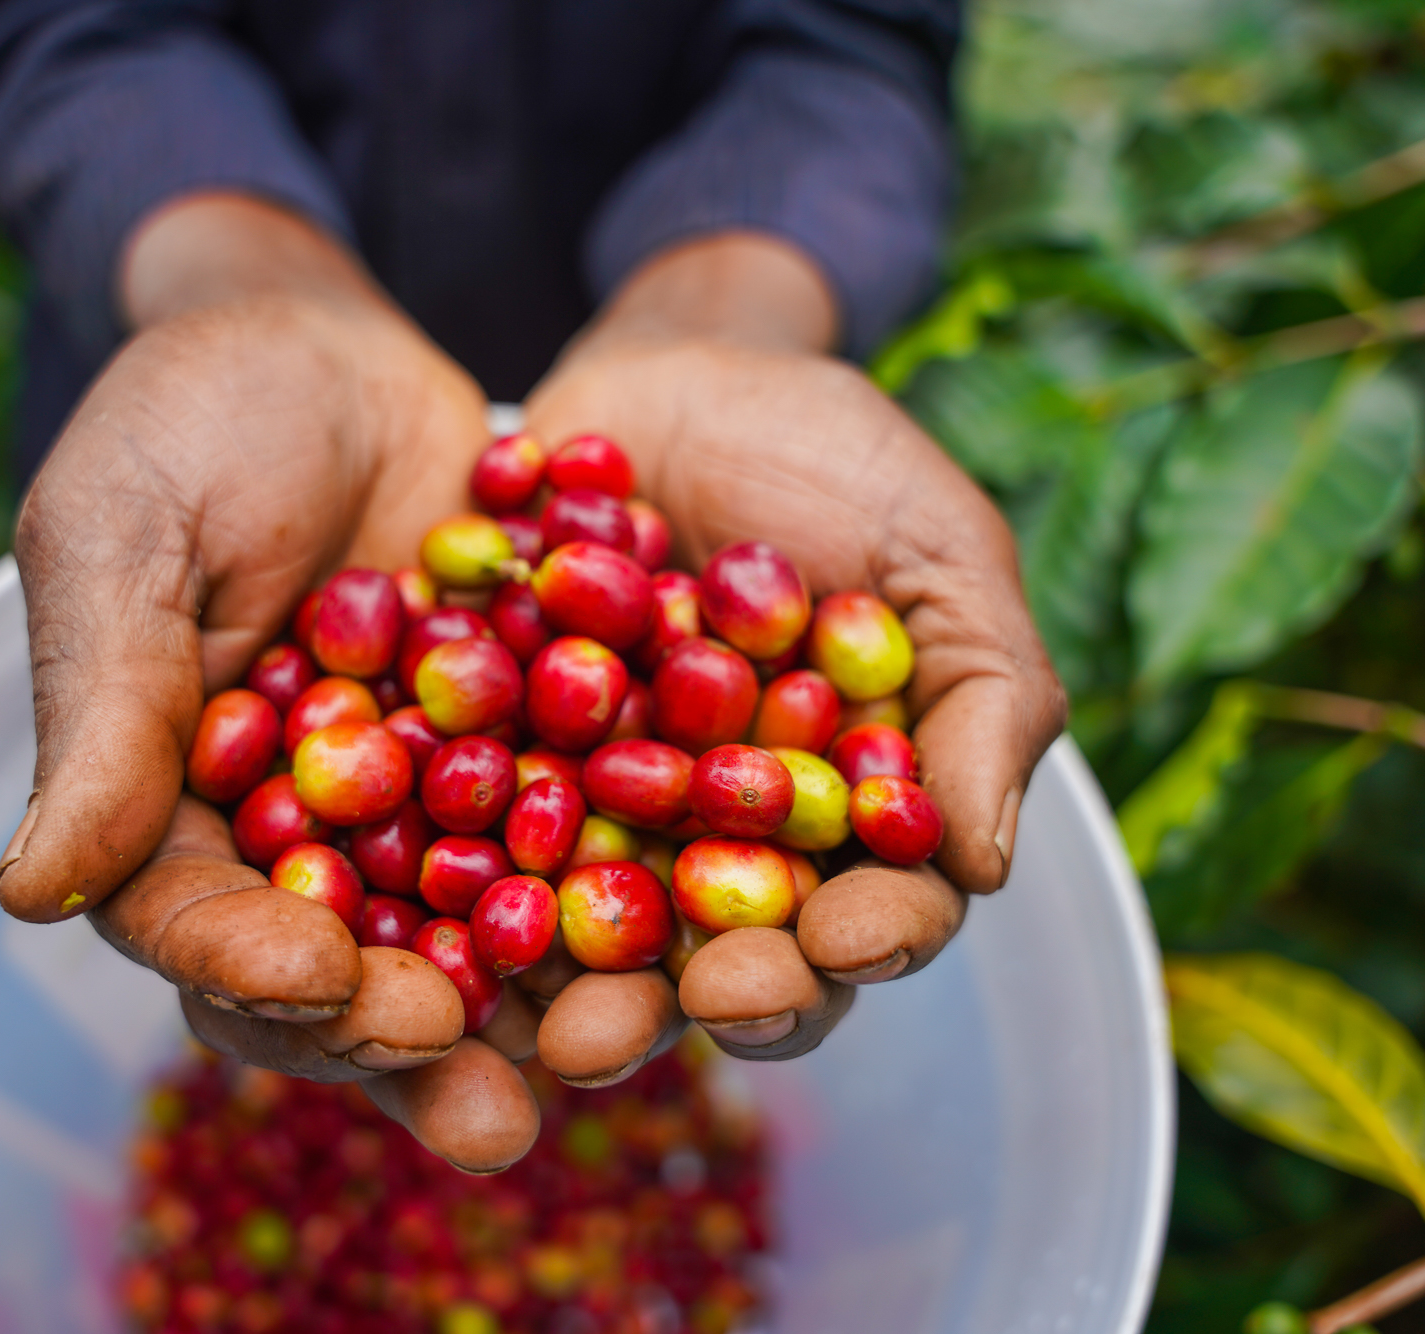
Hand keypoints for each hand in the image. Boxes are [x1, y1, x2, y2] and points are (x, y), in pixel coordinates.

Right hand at [0, 194, 540, 1169]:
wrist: (334, 345)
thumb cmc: (192, 421)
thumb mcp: (124, 536)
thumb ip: (103, 711)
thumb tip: (30, 893)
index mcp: (174, 808)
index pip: (194, 919)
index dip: (248, 964)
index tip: (312, 976)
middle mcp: (300, 841)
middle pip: (339, 977)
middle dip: (402, 1042)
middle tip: (478, 1099)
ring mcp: (421, 814)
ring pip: (468, 946)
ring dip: (531, 1022)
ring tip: (596, 1067)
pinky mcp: (528, 767)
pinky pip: (575, 847)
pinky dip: (624, 900)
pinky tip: (688, 948)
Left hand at [523, 231, 1066, 1061]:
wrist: (680, 367)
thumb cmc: (838, 460)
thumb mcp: (939, 553)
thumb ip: (982, 695)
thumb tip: (987, 867)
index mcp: (843, 820)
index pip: (876, 908)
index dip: (871, 937)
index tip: (852, 939)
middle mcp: (721, 845)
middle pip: (735, 954)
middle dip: (726, 992)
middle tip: (708, 1002)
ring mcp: (602, 817)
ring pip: (597, 932)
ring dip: (583, 984)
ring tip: (560, 1022)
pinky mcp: (494, 769)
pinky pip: (469, 833)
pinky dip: (456, 871)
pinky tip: (437, 905)